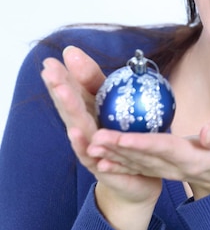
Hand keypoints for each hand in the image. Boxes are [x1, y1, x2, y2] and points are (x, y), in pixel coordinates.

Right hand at [41, 47, 162, 229]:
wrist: (139, 178)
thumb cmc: (124, 137)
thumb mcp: (114, 103)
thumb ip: (94, 80)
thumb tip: (71, 51)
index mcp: (89, 113)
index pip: (73, 91)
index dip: (62, 76)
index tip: (51, 60)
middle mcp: (84, 130)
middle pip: (70, 108)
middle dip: (60, 89)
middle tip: (50, 71)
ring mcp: (89, 148)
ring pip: (78, 127)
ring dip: (69, 109)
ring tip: (62, 91)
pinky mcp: (99, 166)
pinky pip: (90, 154)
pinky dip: (81, 143)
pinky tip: (75, 131)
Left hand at [86, 116, 209, 199]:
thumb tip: (207, 133)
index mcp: (195, 159)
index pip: (166, 149)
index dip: (144, 144)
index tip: (123, 137)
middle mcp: (176, 168)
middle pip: (145, 157)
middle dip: (119, 148)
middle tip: (95, 137)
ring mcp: (166, 171)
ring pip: (137, 163)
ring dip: (113, 155)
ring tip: (91, 144)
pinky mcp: (160, 169)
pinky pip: (137, 166)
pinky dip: (118, 161)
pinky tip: (99, 156)